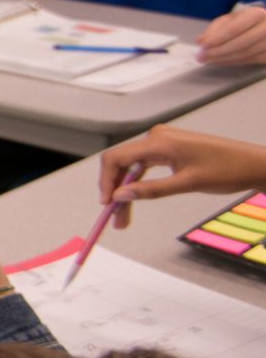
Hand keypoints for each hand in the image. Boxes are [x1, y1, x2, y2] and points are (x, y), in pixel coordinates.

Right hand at [99, 124, 265, 227]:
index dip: (106, 182)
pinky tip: (136, 200)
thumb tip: (120, 196)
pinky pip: (144, 167)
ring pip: (131, 168)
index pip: (116, 158)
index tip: (106, 205)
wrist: (253, 164)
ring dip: (126, 192)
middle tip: (116, 219)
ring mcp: (162, 142)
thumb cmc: (227, 170)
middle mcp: (156, 138)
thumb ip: (151, 190)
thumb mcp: (187, 183)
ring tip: (125, 218)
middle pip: (121, 165)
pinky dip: (138, 184)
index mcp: (159, 141)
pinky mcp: (168, 149)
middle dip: (115, 192)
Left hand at [195, 3, 265, 64]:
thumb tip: (201, 41)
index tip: (202, 46)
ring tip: (208, 60)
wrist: (265, 26)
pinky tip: (221, 61)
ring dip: (224, 59)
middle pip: (241, 43)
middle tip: (202, 57)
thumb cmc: (246, 21)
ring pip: (246, 54)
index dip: (217, 38)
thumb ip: (215, 29)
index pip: (235, 28)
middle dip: (219, 51)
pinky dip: (233, 62)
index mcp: (256, 14)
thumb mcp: (230, 19)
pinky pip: (251, 60)